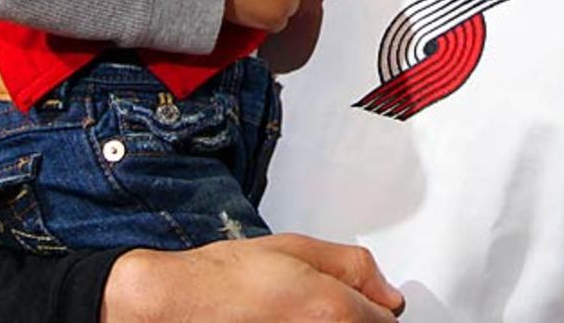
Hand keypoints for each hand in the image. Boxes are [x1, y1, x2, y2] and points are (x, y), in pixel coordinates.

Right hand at [101, 233, 404, 322]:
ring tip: (289, 317)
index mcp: (333, 311)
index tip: (360, 301)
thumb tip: (385, 291)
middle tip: (309, 308)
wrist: (176, 307)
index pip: (387, 320)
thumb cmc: (224, 281)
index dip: (372, 306)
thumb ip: (352, 266)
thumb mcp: (295, 248)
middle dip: (351, 319)